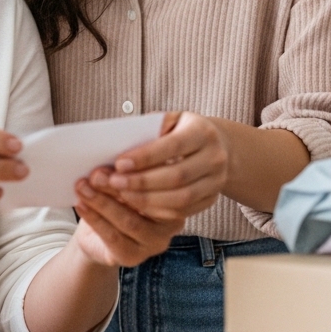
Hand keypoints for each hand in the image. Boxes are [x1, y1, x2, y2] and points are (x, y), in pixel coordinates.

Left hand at [72, 175, 183, 266]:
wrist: (96, 232)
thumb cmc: (114, 195)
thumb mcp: (121, 176)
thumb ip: (121, 171)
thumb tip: (106, 167)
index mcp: (177, 194)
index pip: (165, 182)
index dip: (140, 171)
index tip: (118, 161)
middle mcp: (173, 221)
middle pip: (147, 202)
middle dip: (117, 186)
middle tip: (95, 175)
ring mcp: (156, 241)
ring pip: (129, 221)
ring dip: (102, 202)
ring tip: (82, 187)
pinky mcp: (135, 256)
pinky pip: (113, 237)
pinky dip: (95, 219)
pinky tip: (81, 205)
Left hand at [89, 111, 227, 221]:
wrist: (216, 145)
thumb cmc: (181, 130)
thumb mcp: (169, 120)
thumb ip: (149, 130)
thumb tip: (119, 146)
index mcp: (203, 132)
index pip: (173, 146)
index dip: (145, 157)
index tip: (119, 163)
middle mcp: (215, 158)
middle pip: (177, 176)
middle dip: (142, 181)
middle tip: (114, 182)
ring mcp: (216, 181)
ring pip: (181, 198)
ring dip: (147, 199)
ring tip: (122, 194)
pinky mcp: (211, 199)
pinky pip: (184, 211)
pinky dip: (158, 210)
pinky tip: (137, 205)